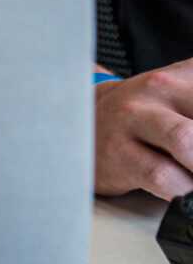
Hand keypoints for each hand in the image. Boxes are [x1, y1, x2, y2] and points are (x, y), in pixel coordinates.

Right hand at [95, 61, 192, 197]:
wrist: (80, 121)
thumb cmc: (146, 115)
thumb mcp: (184, 96)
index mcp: (187, 74)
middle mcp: (160, 88)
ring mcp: (134, 119)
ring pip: (188, 143)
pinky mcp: (117, 153)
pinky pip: (164, 178)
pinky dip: (182, 189)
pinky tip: (178, 184)